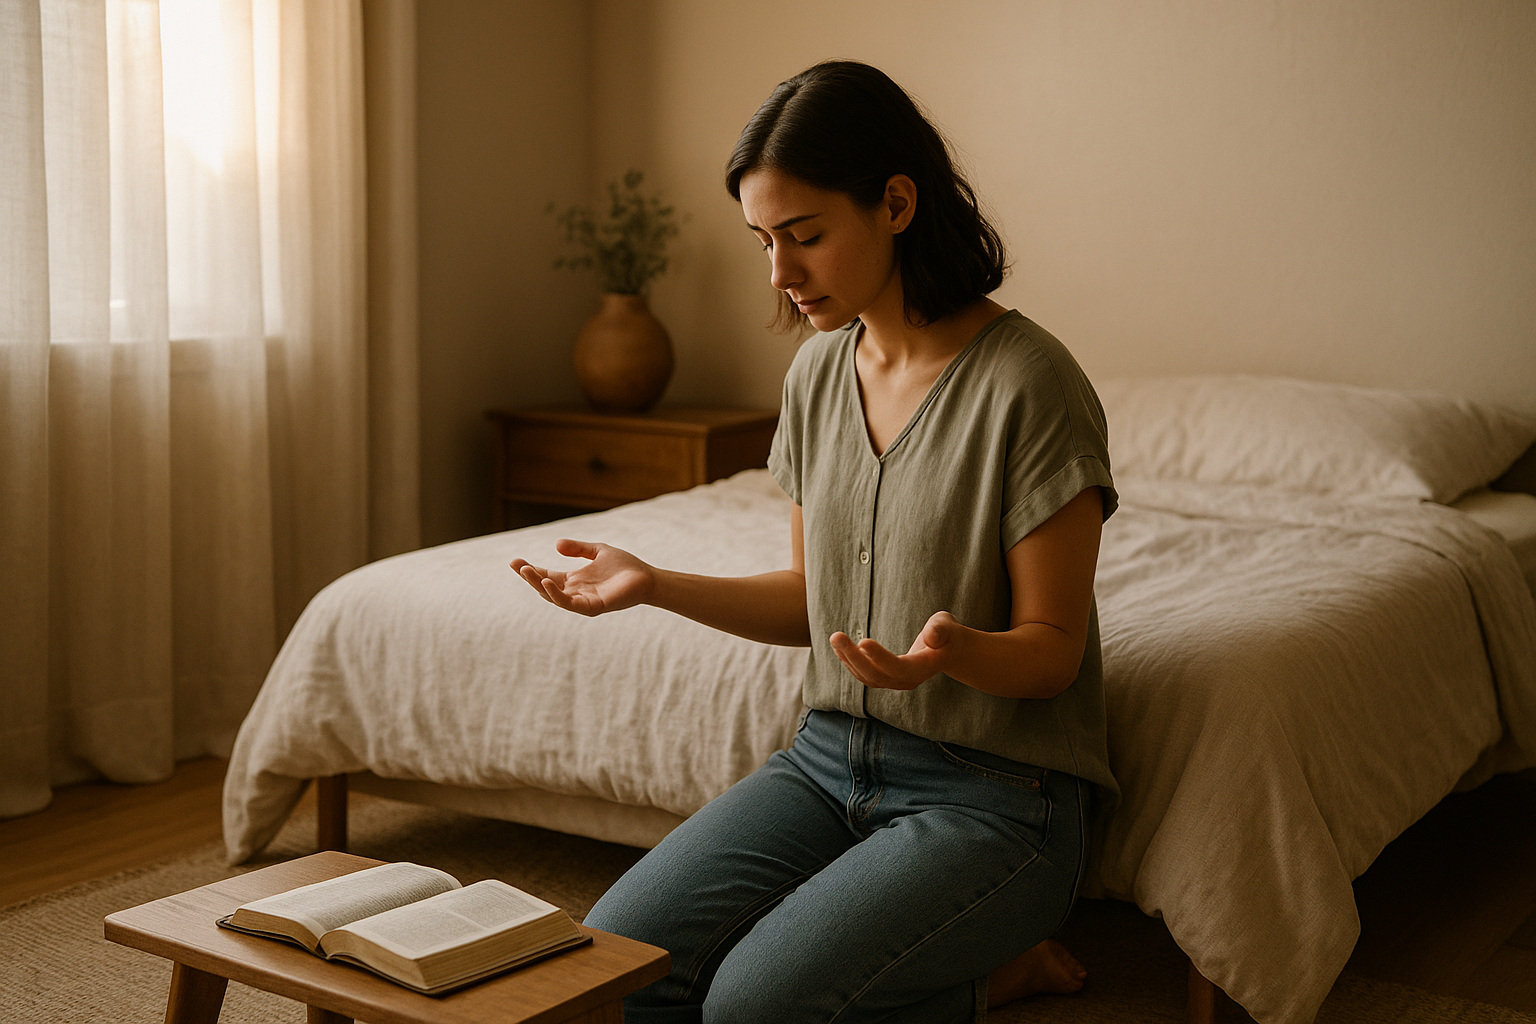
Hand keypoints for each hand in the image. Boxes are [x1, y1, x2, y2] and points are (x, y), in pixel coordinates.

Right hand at [509, 539, 654, 616]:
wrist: (647, 578)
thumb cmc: (625, 566)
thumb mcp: (597, 551)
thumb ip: (578, 548)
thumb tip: (556, 544)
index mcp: (574, 580)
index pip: (546, 576)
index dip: (531, 570)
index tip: (514, 561)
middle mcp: (575, 592)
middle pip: (545, 586)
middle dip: (529, 577)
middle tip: (516, 564)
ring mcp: (582, 601)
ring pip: (553, 596)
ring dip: (538, 585)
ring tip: (526, 571)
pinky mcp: (592, 607)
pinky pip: (569, 603)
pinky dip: (556, 594)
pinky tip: (548, 582)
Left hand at [829, 611, 961, 690]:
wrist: (949, 651)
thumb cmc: (947, 634)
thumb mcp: (947, 625)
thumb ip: (940, 629)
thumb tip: (930, 637)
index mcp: (923, 668)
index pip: (898, 667)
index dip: (880, 657)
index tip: (862, 641)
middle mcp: (908, 680)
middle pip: (876, 676)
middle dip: (854, 657)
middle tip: (836, 636)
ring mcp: (896, 682)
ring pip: (867, 677)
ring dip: (848, 659)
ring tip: (835, 639)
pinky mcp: (886, 678)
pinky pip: (865, 674)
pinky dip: (850, 661)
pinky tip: (839, 647)